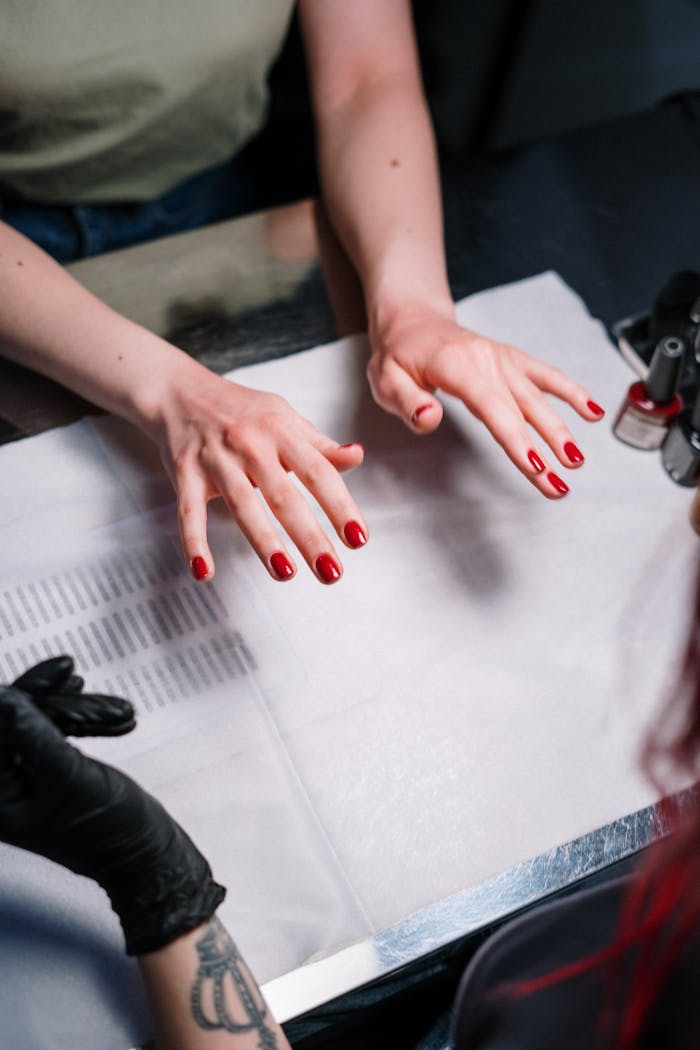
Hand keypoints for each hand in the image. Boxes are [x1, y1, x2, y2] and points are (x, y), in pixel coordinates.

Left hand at [0, 658, 224, 954]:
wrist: (145, 855)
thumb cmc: (109, 833)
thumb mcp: (70, 779)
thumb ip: (35, 736)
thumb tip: (5, 699)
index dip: (27, 692)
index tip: (60, 669)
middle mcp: (2, 788)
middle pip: (16, 719)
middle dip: (58, 702)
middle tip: (84, 684)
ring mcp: (24, 779)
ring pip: (41, 720)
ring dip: (80, 711)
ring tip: (116, 713)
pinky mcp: (46, 772)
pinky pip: (57, 732)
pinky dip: (85, 722)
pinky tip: (110, 717)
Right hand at [154, 363, 368, 583]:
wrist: (180, 392)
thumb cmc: (240, 411)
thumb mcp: (285, 419)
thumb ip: (319, 445)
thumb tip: (356, 456)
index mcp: (281, 431)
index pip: (319, 472)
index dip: (340, 506)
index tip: (358, 537)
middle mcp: (250, 445)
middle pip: (284, 496)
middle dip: (309, 536)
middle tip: (331, 571)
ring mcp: (216, 460)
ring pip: (242, 505)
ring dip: (264, 542)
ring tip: (286, 573)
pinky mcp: (185, 474)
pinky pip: (189, 512)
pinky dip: (194, 542)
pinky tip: (204, 572)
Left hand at [367, 306, 604, 497]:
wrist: (413, 321)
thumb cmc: (398, 355)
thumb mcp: (385, 379)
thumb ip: (406, 401)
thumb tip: (428, 419)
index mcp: (456, 365)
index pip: (491, 406)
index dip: (515, 437)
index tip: (534, 465)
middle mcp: (487, 360)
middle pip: (521, 409)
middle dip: (545, 447)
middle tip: (559, 483)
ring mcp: (503, 359)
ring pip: (539, 397)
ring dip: (561, 430)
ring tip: (576, 461)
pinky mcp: (513, 361)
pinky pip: (547, 375)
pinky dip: (573, 392)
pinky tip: (594, 412)